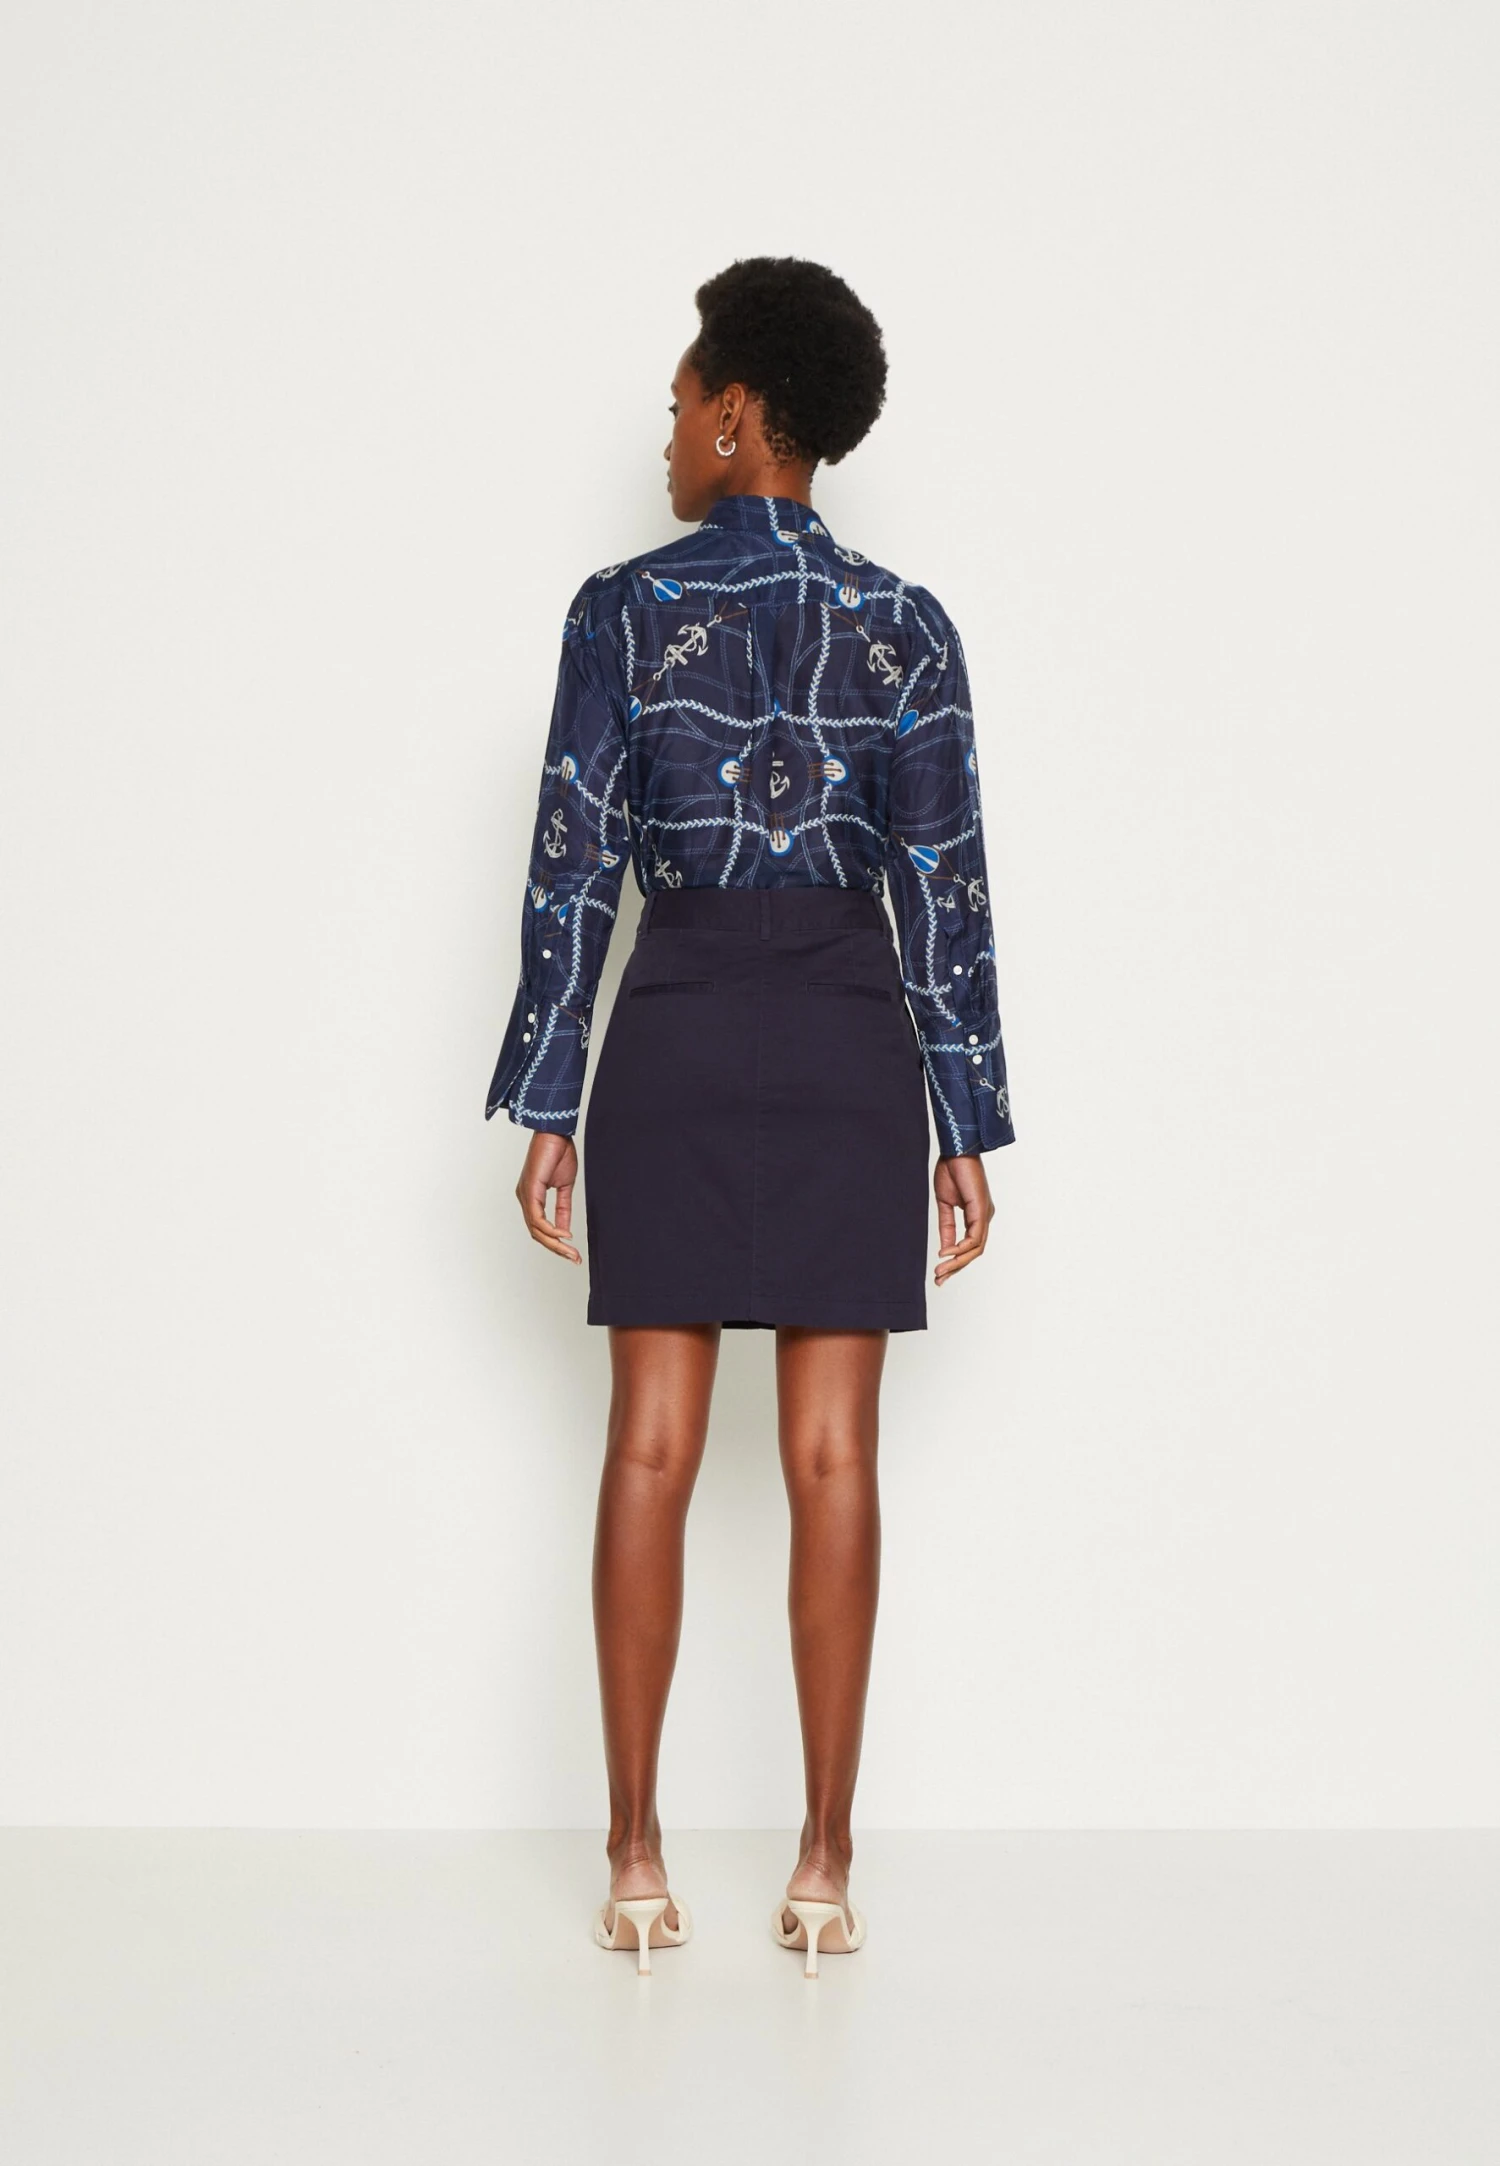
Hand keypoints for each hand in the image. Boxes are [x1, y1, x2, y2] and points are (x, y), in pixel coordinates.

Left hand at [515, 1130, 580, 1264]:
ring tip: (571, 1252)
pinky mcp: (530, 1190)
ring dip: (554, 1243)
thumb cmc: (559, 1153)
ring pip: (536, 1229)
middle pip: (536, 1233)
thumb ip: (563, 1209)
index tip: (573, 1252)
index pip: (540, 1228)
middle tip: (574, 1258)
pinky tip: (564, 1234)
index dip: (555, 1243)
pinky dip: (550, 1229)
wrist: (557, 1133)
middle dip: (556, 1249)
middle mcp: (524, 1198)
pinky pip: (537, 1217)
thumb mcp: (565, 1187)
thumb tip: (565, 1230)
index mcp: (531, 1198)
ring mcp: (525, 1195)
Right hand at [933, 1153, 993, 1286]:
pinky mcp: (982, 1210)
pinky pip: (975, 1237)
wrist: (955, 1149)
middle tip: (939, 1281)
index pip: (969, 1246)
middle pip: (974, 1252)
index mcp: (977, 1216)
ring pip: (976, 1249)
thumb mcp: (945, 1205)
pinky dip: (961, 1248)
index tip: (939, 1273)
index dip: (955, 1261)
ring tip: (940, 1272)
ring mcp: (986, 1214)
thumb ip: (946, 1227)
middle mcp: (985, 1217)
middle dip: (956, 1268)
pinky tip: (947, 1254)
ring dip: (957, 1263)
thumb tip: (945, 1250)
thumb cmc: (950, 1170)